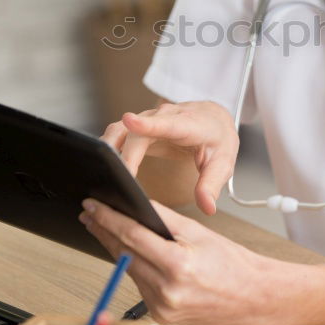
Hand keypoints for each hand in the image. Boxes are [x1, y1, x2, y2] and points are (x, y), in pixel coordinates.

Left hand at [79, 196, 274, 324]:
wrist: (251, 296)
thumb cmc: (231, 263)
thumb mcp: (199, 232)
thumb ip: (164, 218)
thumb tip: (136, 204)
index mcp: (177, 266)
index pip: (132, 236)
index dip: (108, 218)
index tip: (92, 207)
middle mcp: (166, 290)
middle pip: (124, 254)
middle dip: (104, 232)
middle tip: (89, 214)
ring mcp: (162, 307)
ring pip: (129, 270)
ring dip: (115, 249)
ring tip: (103, 229)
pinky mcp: (160, 315)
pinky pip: (139, 284)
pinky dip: (133, 267)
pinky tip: (128, 253)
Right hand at [101, 100, 238, 214]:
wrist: (213, 121)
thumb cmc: (217, 141)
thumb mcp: (222, 163)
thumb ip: (212, 184)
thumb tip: (207, 207)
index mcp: (188, 125)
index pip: (167, 123)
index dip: (146, 123)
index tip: (128, 120)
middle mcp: (165, 117)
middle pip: (136, 132)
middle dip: (124, 155)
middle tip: (119, 180)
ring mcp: (148, 119)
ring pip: (121, 129)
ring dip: (108, 149)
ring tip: (101, 173)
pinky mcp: (138, 127)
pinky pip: (118, 135)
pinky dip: (108, 149)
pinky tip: (102, 167)